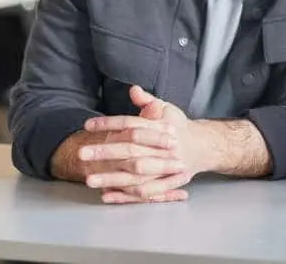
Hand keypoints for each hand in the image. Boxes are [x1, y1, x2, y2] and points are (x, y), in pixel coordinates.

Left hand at [82, 86, 207, 203]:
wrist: (203, 147)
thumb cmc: (179, 128)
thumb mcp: (167, 109)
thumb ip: (148, 101)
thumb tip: (133, 89)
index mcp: (163, 127)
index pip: (133, 124)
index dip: (110, 124)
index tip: (88, 125)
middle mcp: (165, 148)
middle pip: (132, 151)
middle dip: (106, 153)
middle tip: (82, 153)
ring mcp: (167, 167)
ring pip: (136, 175)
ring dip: (112, 178)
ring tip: (89, 179)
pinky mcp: (168, 183)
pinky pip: (145, 193)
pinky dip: (125, 196)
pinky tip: (106, 195)